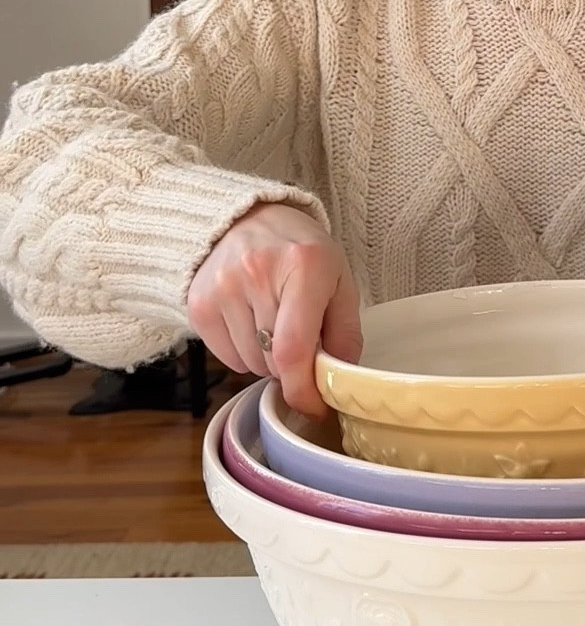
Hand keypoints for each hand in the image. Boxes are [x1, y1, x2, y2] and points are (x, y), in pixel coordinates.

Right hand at [187, 203, 362, 417]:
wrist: (248, 218)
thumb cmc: (302, 253)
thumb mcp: (339, 281)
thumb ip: (345, 332)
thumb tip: (337, 380)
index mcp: (304, 265)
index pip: (294, 349)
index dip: (304, 390)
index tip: (315, 407)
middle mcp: (256, 273)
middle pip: (273, 362)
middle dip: (292, 367)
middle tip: (300, 338)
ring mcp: (221, 287)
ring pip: (249, 363)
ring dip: (267, 359)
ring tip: (273, 322)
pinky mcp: (198, 303)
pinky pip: (226, 357)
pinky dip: (243, 352)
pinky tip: (250, 321)